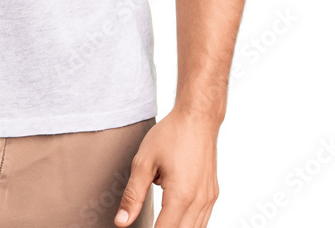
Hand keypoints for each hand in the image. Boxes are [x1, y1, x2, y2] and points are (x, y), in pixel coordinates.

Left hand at [114, 108, 219, 227]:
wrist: (198, 117)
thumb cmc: (172, 134)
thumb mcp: (144, 161)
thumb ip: (133, 195)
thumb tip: (122, 221)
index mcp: (181, 195)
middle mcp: (199, 201)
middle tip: (149, 224)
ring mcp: (209, 199)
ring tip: (159, 220)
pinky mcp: (212, 194)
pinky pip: (202, 221)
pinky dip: (188, 224)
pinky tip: (175, 217)